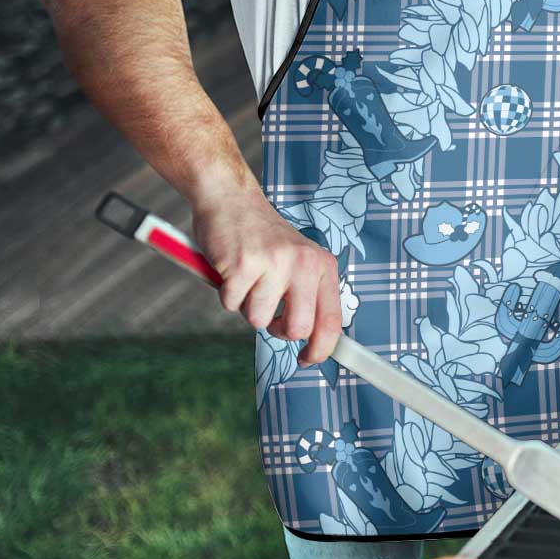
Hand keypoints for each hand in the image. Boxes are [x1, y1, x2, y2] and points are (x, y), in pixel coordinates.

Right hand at [192, 188, 341, 366]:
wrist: (231, 199)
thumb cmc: (263, 238)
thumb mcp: (299, 261)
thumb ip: (308, 295)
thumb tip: (314, 341)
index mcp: (322, 265)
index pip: (332, 320)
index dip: (321, 349)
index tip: (308, 359)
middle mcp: (304, 264)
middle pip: (297, 329)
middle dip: (278, 330)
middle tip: (269, 312)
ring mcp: (274, 263)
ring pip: (259, 320)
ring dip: (247, 306)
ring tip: (248, 279)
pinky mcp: (243, 265)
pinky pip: (231, 305)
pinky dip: (227, 294)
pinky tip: (232, 270)